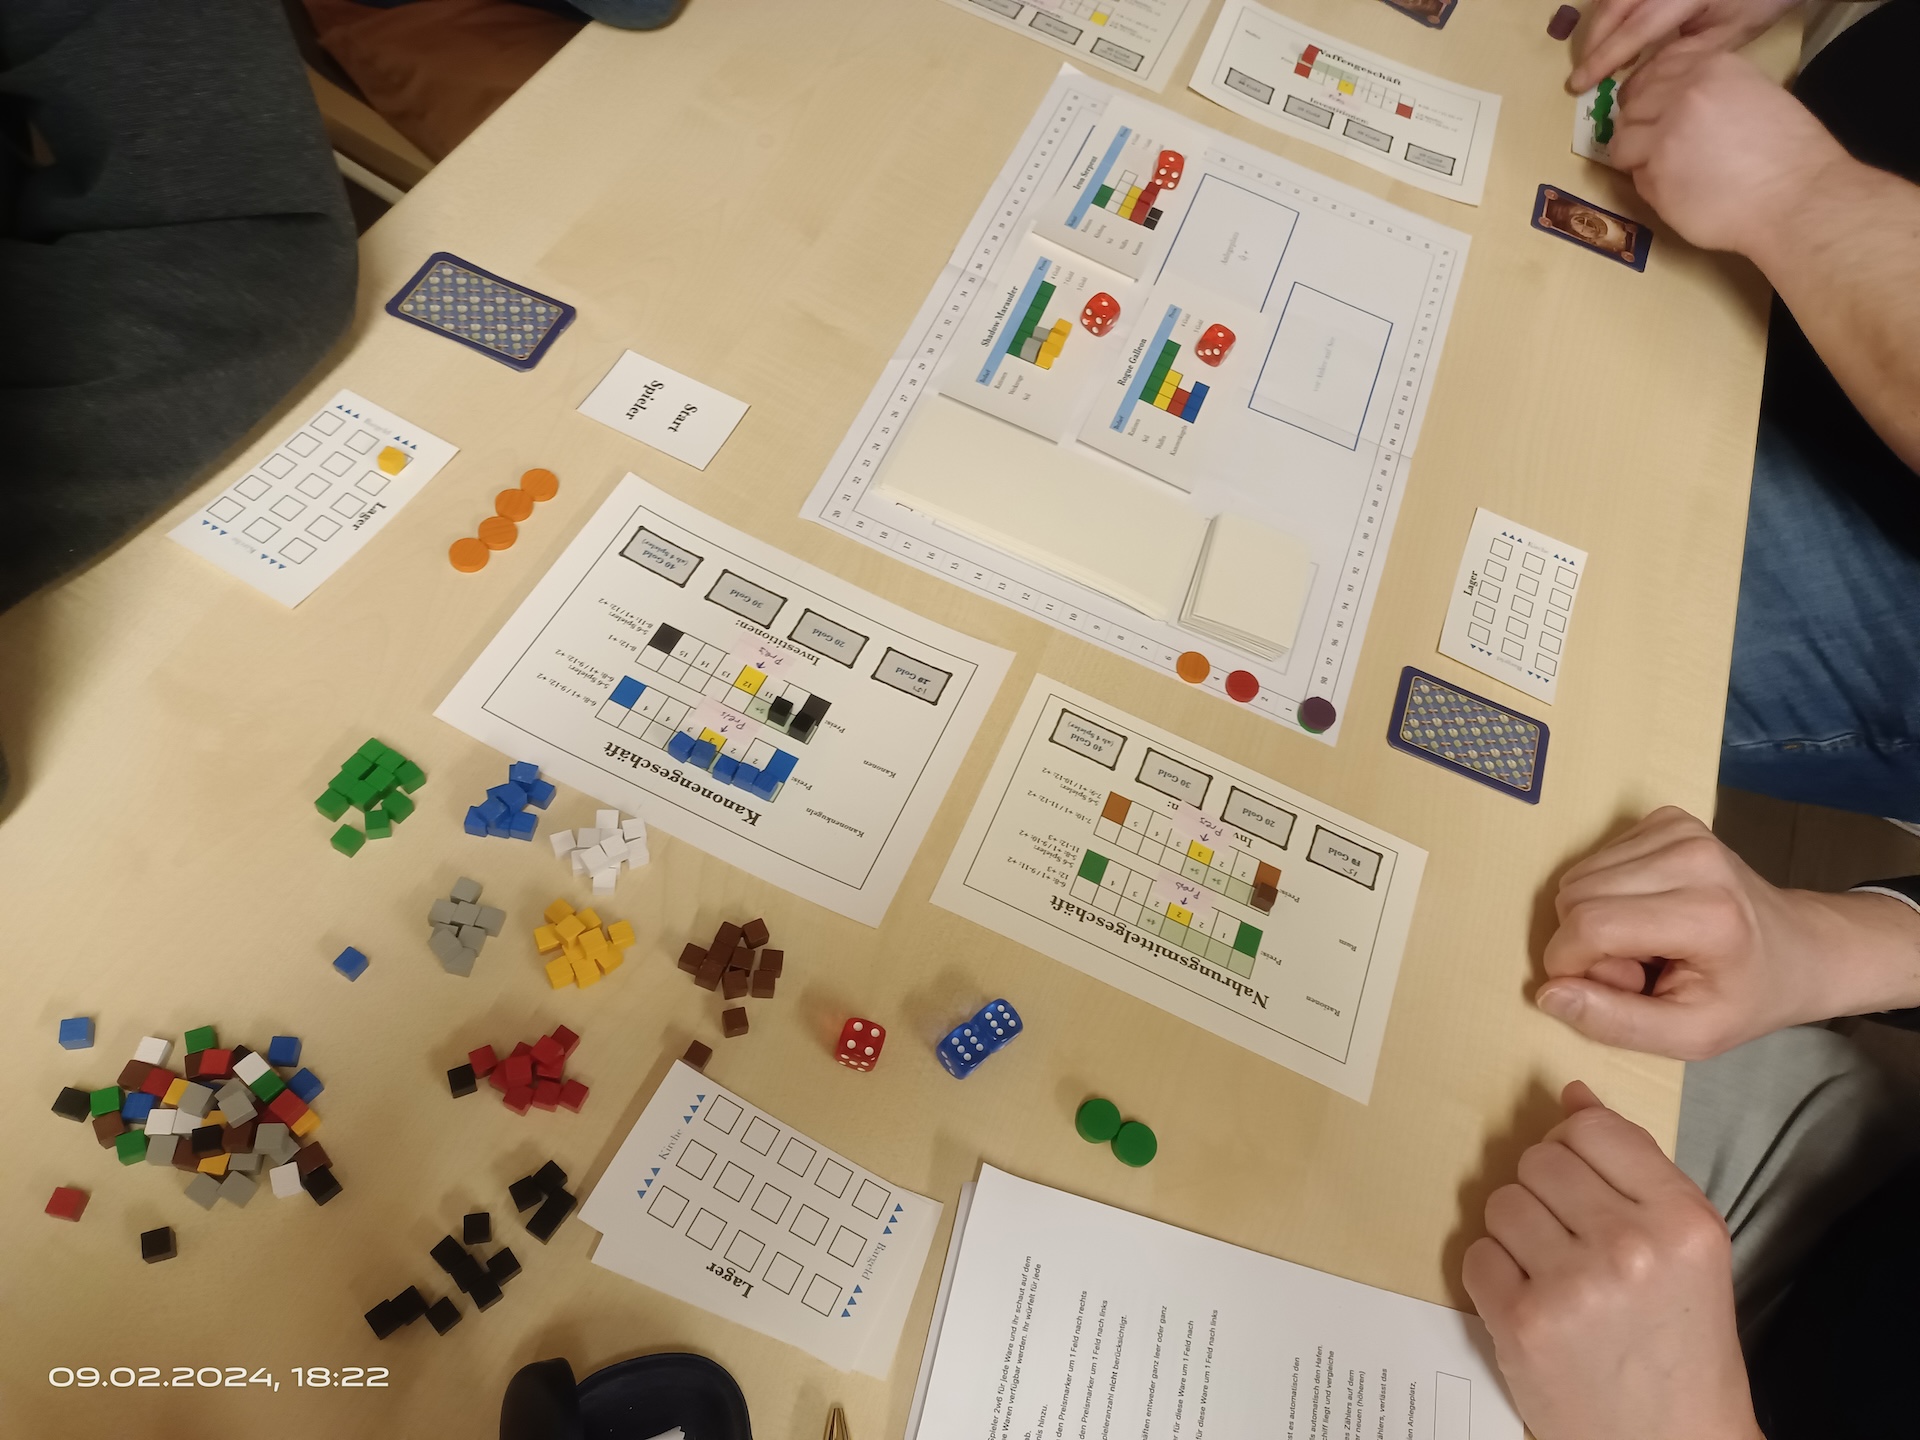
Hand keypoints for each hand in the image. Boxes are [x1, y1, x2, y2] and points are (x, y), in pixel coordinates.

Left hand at [1463, 1083, 1759, 1439]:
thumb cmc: (1681, 1343)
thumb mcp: (1689, 1249)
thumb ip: (1635, 1166)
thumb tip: (1574, 1094)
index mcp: (1683, 1220)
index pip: (1592, 1128)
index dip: (1576, 1149)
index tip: (1583, 1182)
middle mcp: (1630, 1246)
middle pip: (1539, 1160)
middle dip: (1545, 1193)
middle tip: (1571, 1240)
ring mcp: (1573, 1285)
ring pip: (1501, 1203)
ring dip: (1516, 1234)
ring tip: (1554, 1274)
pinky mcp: (1524, 1323)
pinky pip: (1475, 1255)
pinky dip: (1494, 1277)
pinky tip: (1531, 1303)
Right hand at [1537, 806, 1919, 1059]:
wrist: (1801, 948)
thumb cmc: (1746, 997)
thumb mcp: (1691, 1036)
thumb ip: (1616, 1023)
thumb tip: (1548, 993)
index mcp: (1707, 914)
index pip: (1592, 926)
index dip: (1571, 964)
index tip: (1602, 989)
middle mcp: (1693, 857)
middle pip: (1576, 897)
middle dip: (1585, 943)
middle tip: (1635, 969)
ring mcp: (1681, 830)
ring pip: (1577, 877)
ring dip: (1594, 919)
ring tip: (1644, 943)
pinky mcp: (1668, 818)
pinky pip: (1595, 859)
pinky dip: (1606, 893)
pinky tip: (1645, 912)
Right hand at [1568, 0, 1796, 92]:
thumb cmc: (1758, 0)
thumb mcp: (1727, 34)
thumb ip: (1679, 57)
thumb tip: (1634, 82)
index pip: (1636, 28)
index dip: (1605, 58)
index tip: (1580, 84)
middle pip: (1615, 5)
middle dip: (1593, 41)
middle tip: (1580, 75)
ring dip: (1598, 24)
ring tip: (1596, 55)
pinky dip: (1611, 9)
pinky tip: (1612, 29)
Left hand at [1608, 44, 1852, 256]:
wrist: (1797, 196)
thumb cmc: (1787, 153)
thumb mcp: (1753, 95)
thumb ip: (1710, 91)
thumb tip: (1670, 102)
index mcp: (1711, 67)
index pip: (1656, 71)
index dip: (1648, 95)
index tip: (1652, 112)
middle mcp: (1684, 93)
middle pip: (1633, 106)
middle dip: (1640, 128)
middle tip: (1658, 149)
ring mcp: (1665, 134)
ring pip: (1624, 142)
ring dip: (1638, 158)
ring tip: (1670, 172)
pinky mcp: (1656, 174)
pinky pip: (1636, 178)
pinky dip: (1651, 187)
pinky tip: (1681, 192)